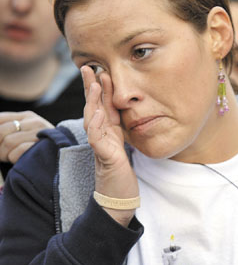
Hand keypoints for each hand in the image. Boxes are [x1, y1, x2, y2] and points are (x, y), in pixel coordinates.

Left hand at [0, 111, 53, 163]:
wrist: (61, 160)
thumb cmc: (36, 149)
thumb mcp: (22, 134)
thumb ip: (6, 129)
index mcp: (27, 116)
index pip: (0, 119)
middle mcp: (35, 121)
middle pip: (1, 131)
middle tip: (2, 154)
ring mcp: (41, 133)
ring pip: (8, 141)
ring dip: (5, 154)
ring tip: (11, 157)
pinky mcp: (43, 146)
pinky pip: (17, 151)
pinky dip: (14, 158)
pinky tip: (20, 160)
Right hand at [80, 66, 138, 225]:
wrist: (119, 197)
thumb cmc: (121, 173)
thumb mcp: (123, 145)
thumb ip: (119, 129)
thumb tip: (121, 111)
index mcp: (108, 131)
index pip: (102, 104)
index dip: (100, 87)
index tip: (99, 68)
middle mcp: (101, 135)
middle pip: (93, 107)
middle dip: (90, 87)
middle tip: (87, 67)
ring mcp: (100, 145)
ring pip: (92, 119)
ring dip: (92, 101)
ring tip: (94, 84)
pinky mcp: (104, 157)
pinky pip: (97, 138)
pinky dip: (96, 124)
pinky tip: (98, 112)